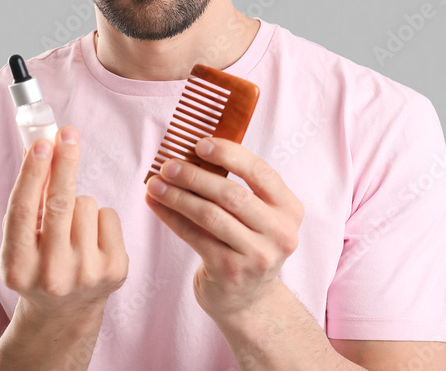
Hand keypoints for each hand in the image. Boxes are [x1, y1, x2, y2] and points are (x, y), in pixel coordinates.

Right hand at [1, 126, 128, 323]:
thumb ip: (27, 201)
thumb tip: (38, 147)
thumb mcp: (21, 242)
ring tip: (72, 229)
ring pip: (86, 204)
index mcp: (17, 268)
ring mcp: (86, 274)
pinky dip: (100, 218)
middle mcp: (51, 274)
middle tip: (68, 134)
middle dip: (64, 163)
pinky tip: (92, 240)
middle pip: (59, 203)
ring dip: (79, 204)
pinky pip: (108, 215)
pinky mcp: (115, 270)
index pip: (23, 212)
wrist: (65, 312)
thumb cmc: (39, 263)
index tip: (42, 144)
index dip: (33, 174)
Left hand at [144, 137, 303, 319]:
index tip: (199, 144)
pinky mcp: (230, 271)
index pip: (260, 172)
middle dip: (195, 176)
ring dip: (178, 196)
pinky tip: (155, 204)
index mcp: (290, 210)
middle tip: (168, 165)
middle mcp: (280, 233)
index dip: (229, 154)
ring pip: (210, 215)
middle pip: (232, 194)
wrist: (249, 300)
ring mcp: (257, 255)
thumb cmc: (247, 245)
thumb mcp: (259, 217)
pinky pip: (195, 236)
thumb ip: (241, 188)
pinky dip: (172, 217)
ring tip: (155, 184)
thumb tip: (194, 154)